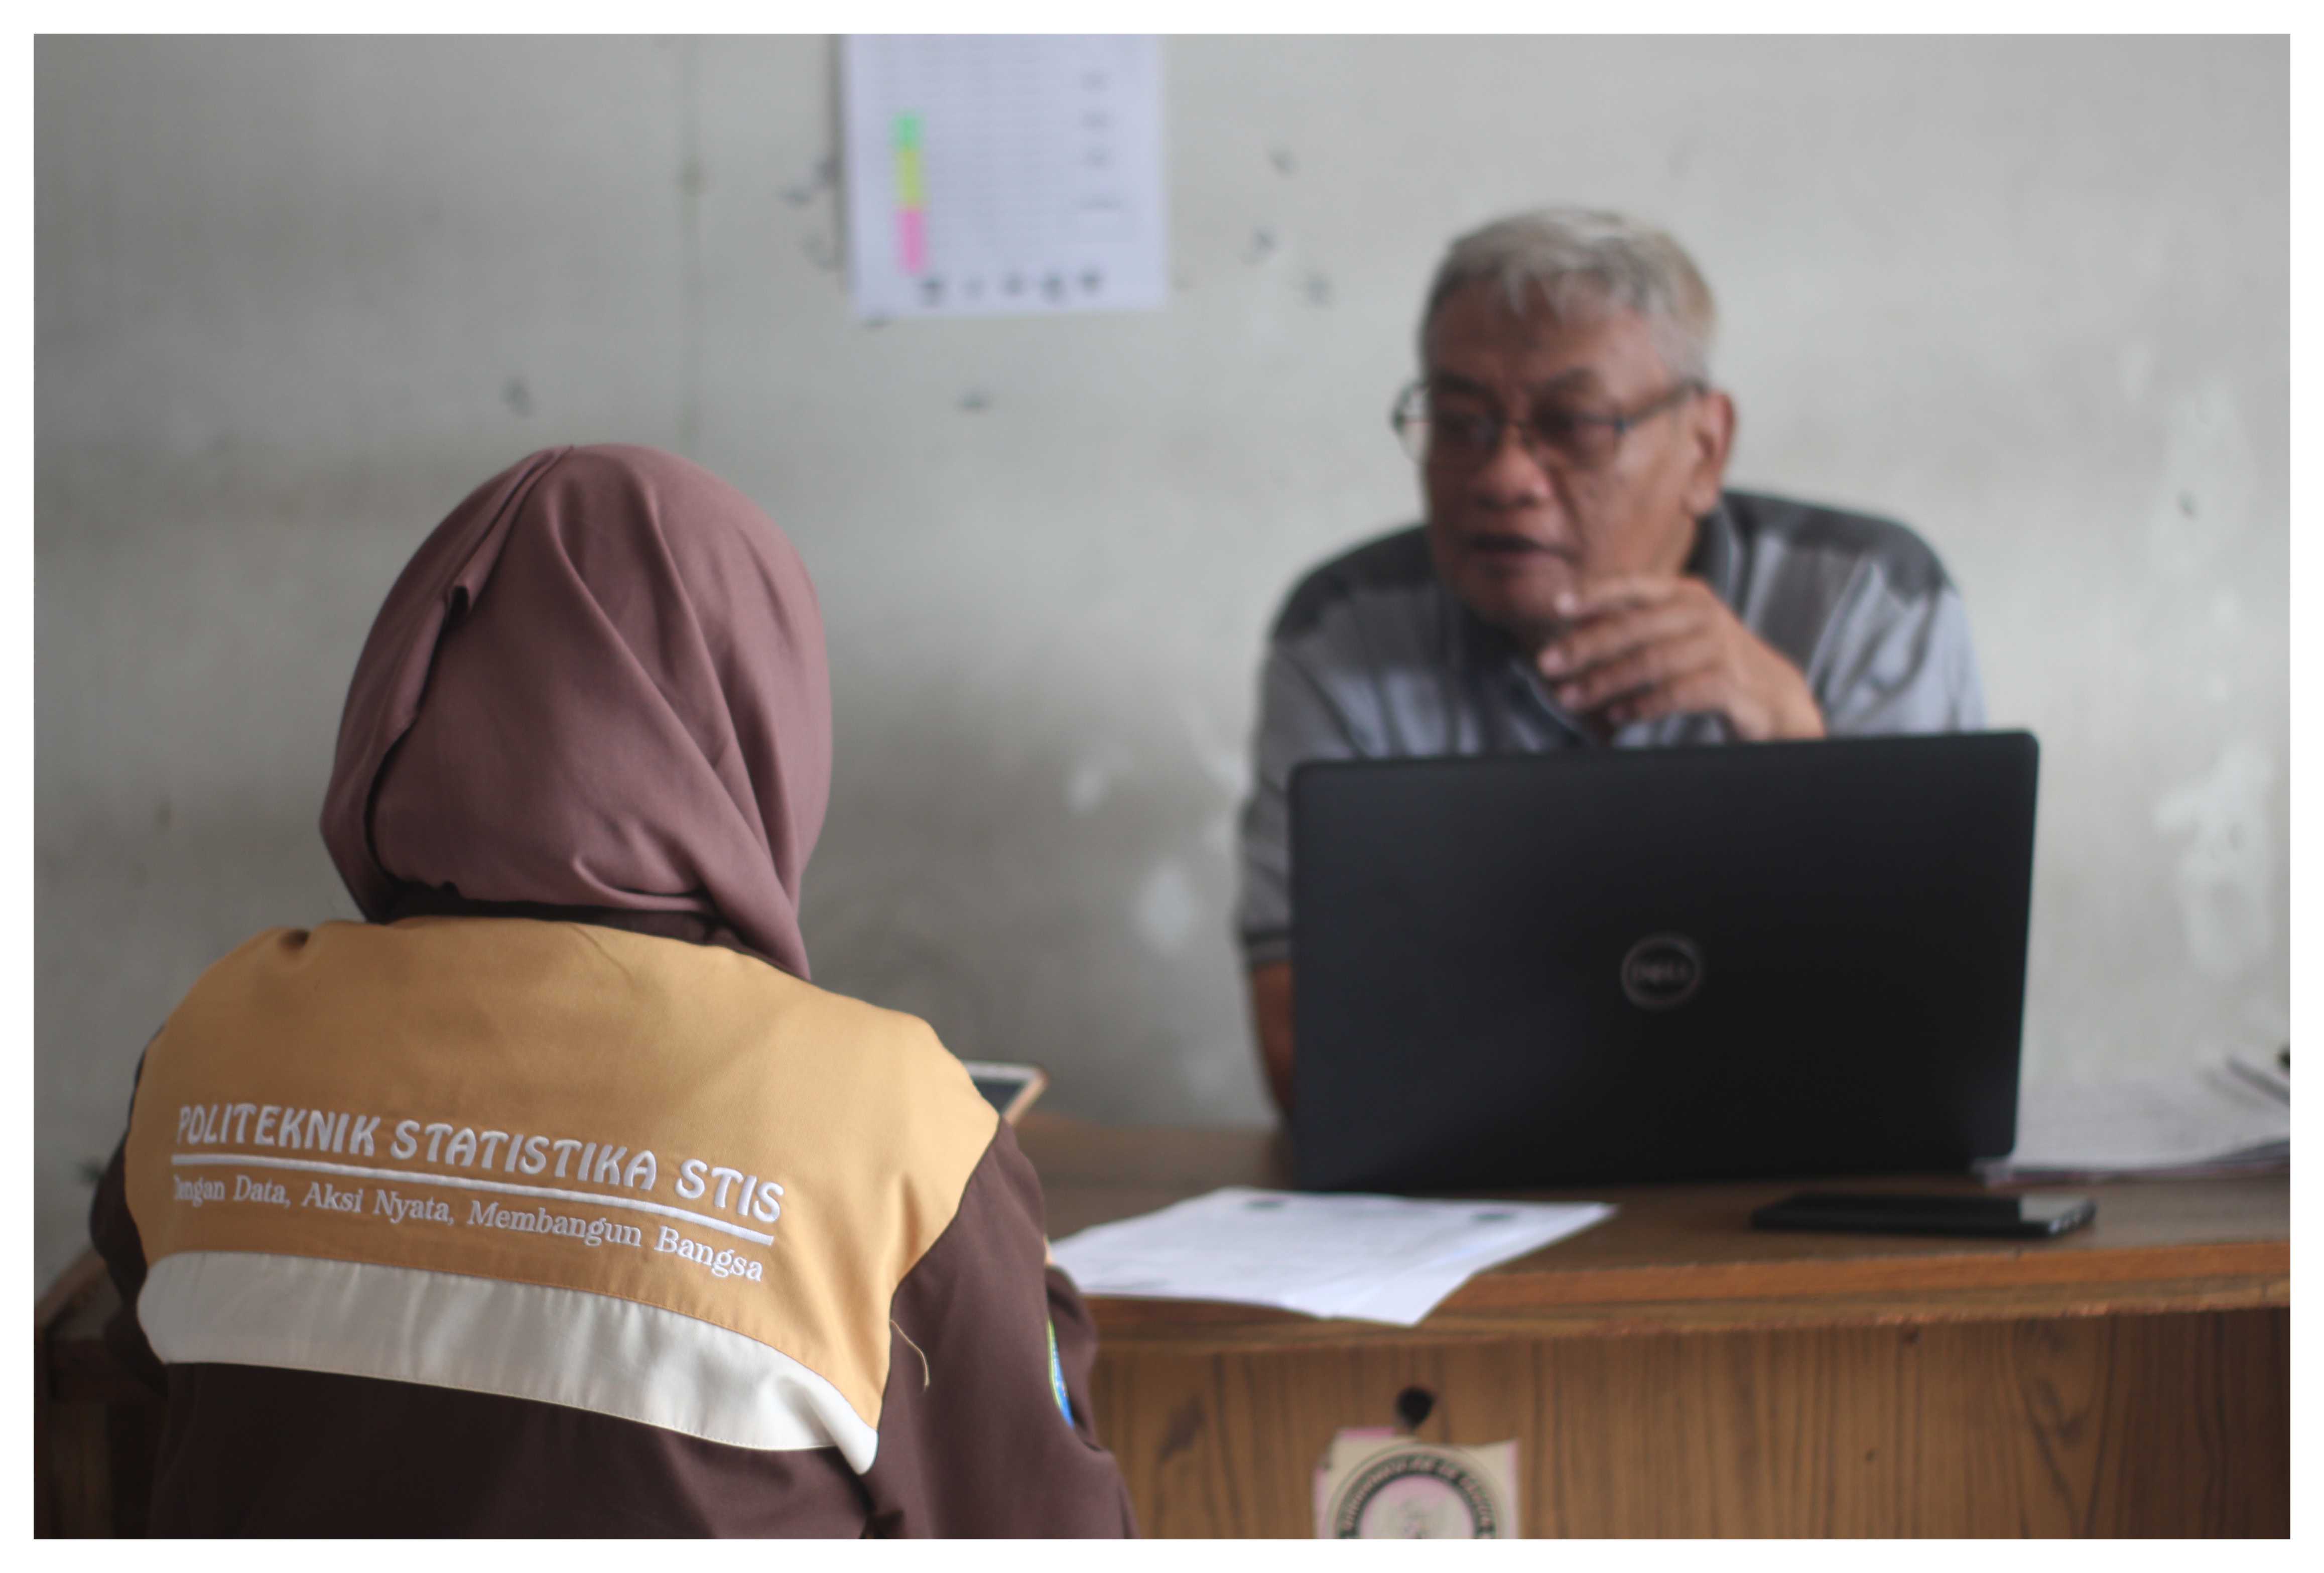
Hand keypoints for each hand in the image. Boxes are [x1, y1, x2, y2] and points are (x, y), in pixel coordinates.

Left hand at [1534, 575, 1825, 740]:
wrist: (1772, 694)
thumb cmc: (1709, 661)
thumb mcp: (1675, 632)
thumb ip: (1633, 625)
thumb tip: (1574, 626)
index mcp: (1685, 594)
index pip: (1633, 587)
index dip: (1594, 593)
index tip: (1557, 605)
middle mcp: (1703, 613)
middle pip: (1634, 627)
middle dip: (1585, 646)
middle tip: (1548, 665)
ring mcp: (1719, 646)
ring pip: (1651, 661)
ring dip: (1604, 681)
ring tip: (1570, 697)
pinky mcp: (1730, 682)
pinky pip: (1678, 692)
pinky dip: (1642, 704)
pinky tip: (1617, 715)